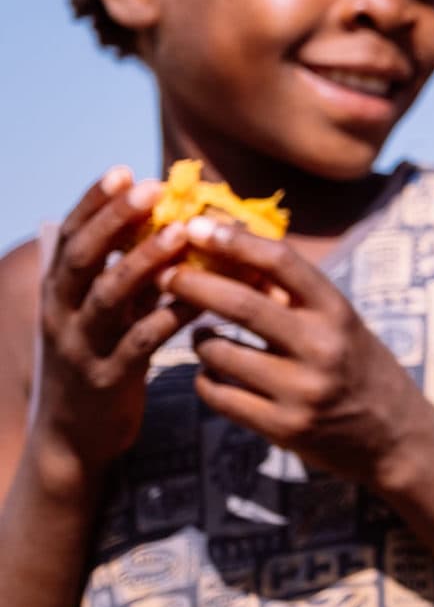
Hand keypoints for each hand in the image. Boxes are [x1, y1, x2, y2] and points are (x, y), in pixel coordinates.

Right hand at [32, 168, 198, 474]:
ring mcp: (81, 348)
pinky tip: (201, 296)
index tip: (123, 169)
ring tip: (181, 233)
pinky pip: (140, 341)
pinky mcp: (107, 379)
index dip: (93, 203)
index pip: (69, 238)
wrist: (77, 437)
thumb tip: (169, 220)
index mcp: (59, 293)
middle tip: (152, 188)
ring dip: (145, 261)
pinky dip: (170, 315)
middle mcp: (61, 315)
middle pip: (83, 259)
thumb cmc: (102, 357)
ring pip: (108, 297)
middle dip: (115, 220)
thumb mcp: (105, 312)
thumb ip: (126, 273)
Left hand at [163, 217, 433, 489]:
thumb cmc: (356, 363)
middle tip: (163, 275)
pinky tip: (213, 373)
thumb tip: (230, 247)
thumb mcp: (338, 321)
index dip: (234, 241)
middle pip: (241, 305)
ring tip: (202, 336)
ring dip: (199, 340)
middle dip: (193, 285)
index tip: (197, 225)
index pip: (281, 262)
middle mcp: (322, 347)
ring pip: (219, 354)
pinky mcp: (283, 428)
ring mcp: (301, 391)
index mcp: (338, 310)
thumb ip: (291, 292)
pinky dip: (205, 379)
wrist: (394, 434)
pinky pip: (219, 395)